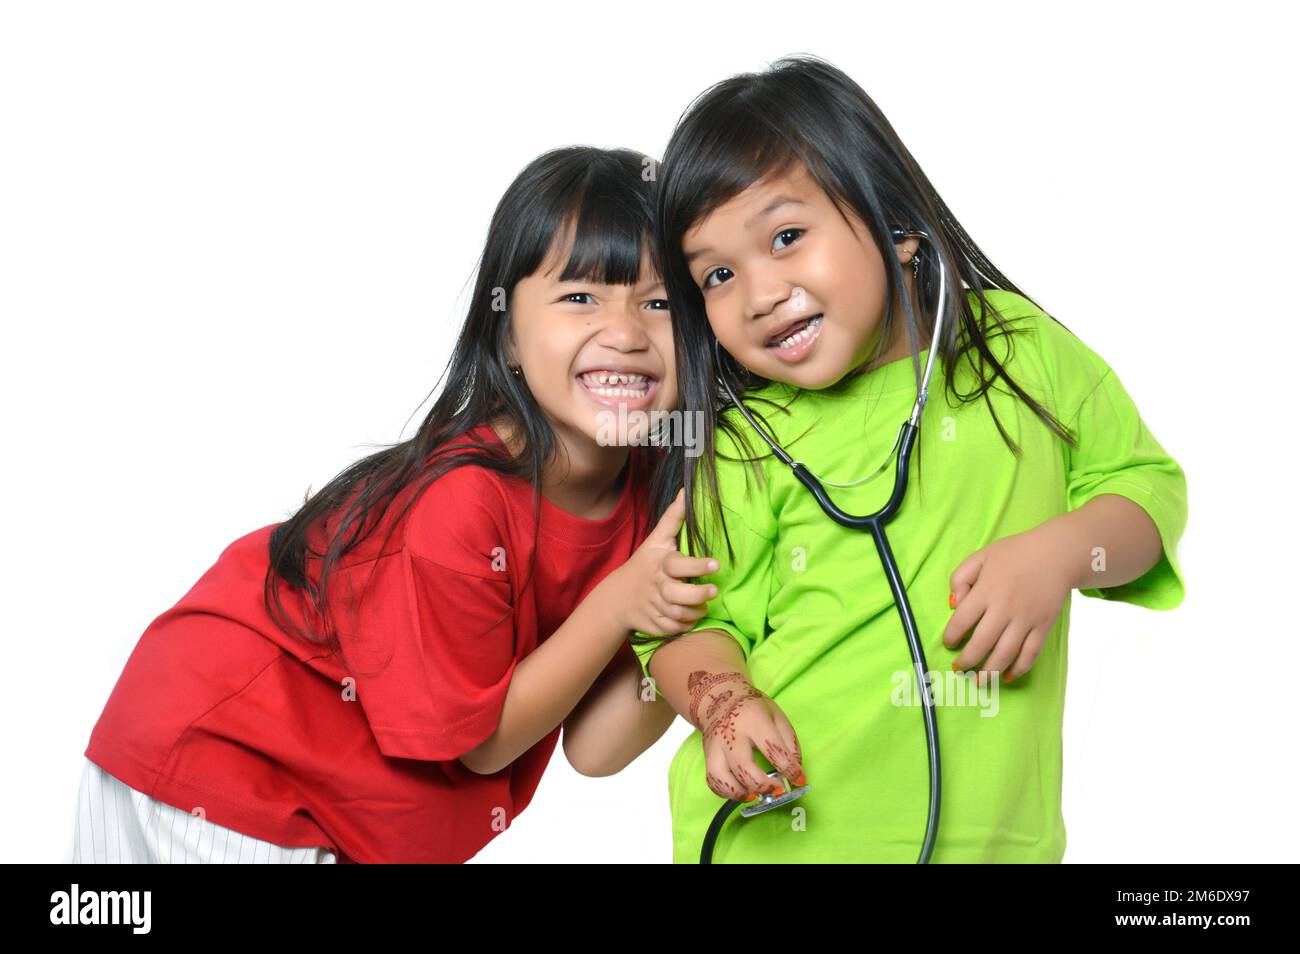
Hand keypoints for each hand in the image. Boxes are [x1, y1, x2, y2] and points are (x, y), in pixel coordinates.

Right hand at [608, 488, 719, 636]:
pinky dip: (685, 625)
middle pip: (678, 594)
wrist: (617, 598)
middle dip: (698, 595)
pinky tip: (691, 617)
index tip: (716, 564)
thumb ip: (673, 517)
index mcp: (660, 565)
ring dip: (695, 612)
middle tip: (714, 591)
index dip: (697, 565)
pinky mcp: (655, 623)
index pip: (678, 565)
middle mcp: (658, 586)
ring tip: (705, 604)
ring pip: (679, 614)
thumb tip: (686, 490)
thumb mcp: (656, 540)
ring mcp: (655, 606)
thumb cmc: (644, 564)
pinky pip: (674, 628)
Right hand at [692, 671, 805, 801]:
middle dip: (763, 785)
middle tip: (778, 790)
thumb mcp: (777, 715)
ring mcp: (715, 746)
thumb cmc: (752, 708)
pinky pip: (713, 781)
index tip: (799, 780)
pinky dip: (727, 793)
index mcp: (753, 719)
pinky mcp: (707, 756)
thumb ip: (789, 742)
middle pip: (743, 766)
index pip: (772, 747)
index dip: (789, 769)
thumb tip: (795, 770)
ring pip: (721, 778)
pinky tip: (743, 792)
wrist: (720, 698)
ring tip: (756, 795)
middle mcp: (731, 733)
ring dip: (741, 793)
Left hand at [942, 525, 1072, 683]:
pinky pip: (1030, 654)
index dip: (951, 636)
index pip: (962, 620)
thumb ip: (960, 578)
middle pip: (981, 643)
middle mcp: (1005, 608)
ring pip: (1005, 653)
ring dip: (989, 671)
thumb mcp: (980, 557)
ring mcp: (1026, 619)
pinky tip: (1007, 677)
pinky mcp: (1043, 627)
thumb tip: (953, 605)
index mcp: (986, 590)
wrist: (1056, 554)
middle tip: (959, 668)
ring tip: (979, 681)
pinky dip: (1019, 669)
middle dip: (967, 660)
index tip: (949, 643)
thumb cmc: (1014, 554)